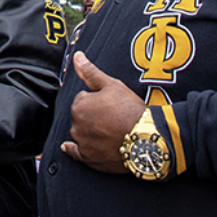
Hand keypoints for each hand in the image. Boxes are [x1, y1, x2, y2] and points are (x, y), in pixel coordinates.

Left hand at [61, 52, 144, 174]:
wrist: (146, 139)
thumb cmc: (131, 111)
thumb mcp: (112, 85)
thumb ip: (91, 72)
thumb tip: (77, 57)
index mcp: (79, 105)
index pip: (83, 99)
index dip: (97, 101)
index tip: (110, 104)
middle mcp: (76, 125)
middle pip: (81, 117)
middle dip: (92, 116)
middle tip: (112, 117)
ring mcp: (82, 143)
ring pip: (81, 133)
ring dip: (89, 131)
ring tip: (110, 131)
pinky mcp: (89, 158)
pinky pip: (75, 153)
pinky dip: (73, 149)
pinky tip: (69, 147)